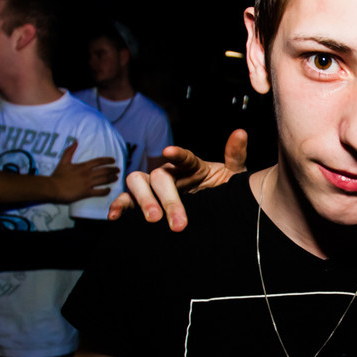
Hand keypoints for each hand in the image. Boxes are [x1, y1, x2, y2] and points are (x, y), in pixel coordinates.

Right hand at [50, 141, 119, 202]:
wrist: (52, 188)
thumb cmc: (57, 175)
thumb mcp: (63, 161)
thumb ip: (69, 151)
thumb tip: (75, 141)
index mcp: (83, 166)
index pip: (99, 161)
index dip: (108, 160)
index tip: (113, 160)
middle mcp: (87, 174)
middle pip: (105, 170)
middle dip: (113, 170)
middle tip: (118, 170)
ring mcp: (88, 184)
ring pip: (104, 180)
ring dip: (112, 178)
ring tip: (116, 178)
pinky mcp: (86, 193)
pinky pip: (99, 192)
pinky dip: (106, 191)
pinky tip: (109, 190)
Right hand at [107, 129, 247, 230]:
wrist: (218, 211)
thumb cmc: (224, 191)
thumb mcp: (234, 176)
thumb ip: (235, 156)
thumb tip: (240, 133)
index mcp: (191, 166)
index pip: (184, 158)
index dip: (177, 154)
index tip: (169, 151)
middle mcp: (170, 174)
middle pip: (160, 176)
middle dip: (168, 199)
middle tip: (178, 223)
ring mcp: (155, 188)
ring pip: (138, 183)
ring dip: (144, 200)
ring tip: (153, 219)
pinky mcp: (145, 202)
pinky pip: (127, 201)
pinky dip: (119, 206)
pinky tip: (115, 216)